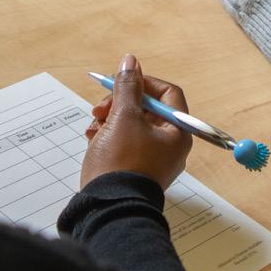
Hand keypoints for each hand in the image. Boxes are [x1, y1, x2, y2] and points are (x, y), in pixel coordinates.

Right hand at [81, 54, 191, 190]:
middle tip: (100, 108)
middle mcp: (170, 146)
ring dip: (110, 119)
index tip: (122, 82)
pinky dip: (108, 136)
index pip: (168, 94)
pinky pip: (124, 143)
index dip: (144, 82)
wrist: (107, 208)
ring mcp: (152, 160)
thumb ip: (127, 87)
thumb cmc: (121, 163)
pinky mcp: (135, 170)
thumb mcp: (122, 118)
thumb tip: (130, 62)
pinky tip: (92, 138)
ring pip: (132, 125)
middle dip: (120, 104)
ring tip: (94, 127)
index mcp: (177, 133)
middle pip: (147, 109)